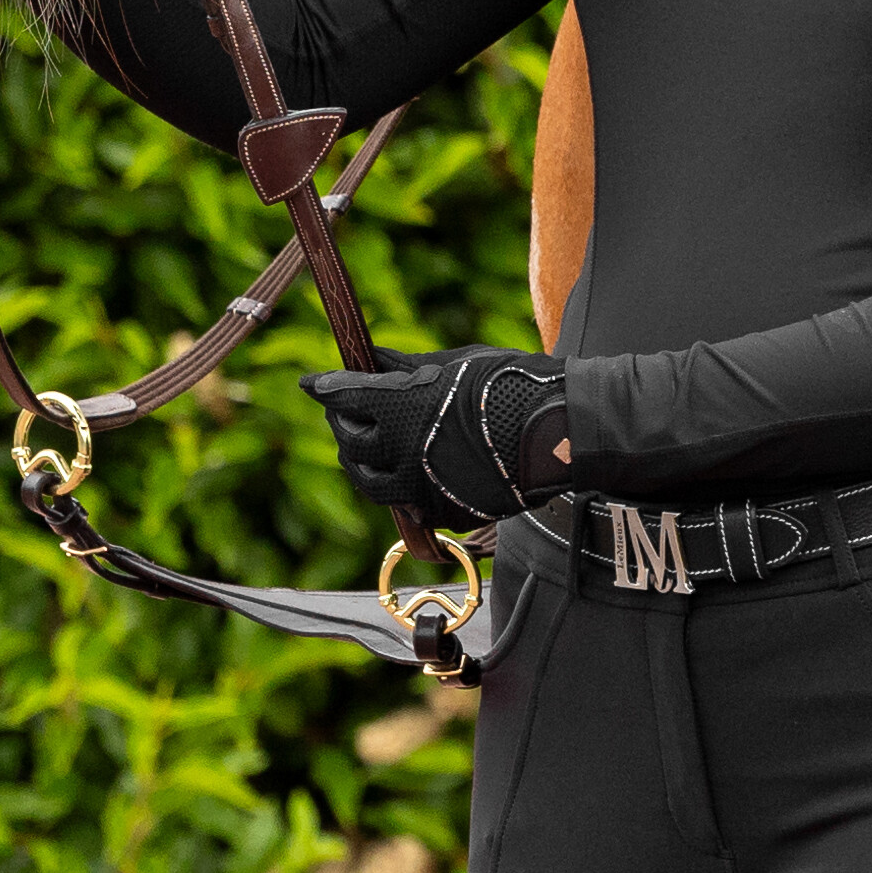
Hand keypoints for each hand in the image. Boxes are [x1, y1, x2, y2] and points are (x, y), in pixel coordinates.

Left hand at [305, 347, 581, 530]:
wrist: (560, 432)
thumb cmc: (510, 384)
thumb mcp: (454, 362)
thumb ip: (405, 366)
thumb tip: (371, 360)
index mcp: (397, 406)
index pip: (341, 397)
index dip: (323, 388)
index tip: (311, 384)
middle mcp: (399, 451)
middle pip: (350, 443)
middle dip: (344, 424)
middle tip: (346, 412)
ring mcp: (421, 487)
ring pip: (372, 484)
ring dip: (364, 465)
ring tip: (368, 451)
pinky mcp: (444, 512)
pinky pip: (410, 505)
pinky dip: (404, 489)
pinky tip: (410, 474)